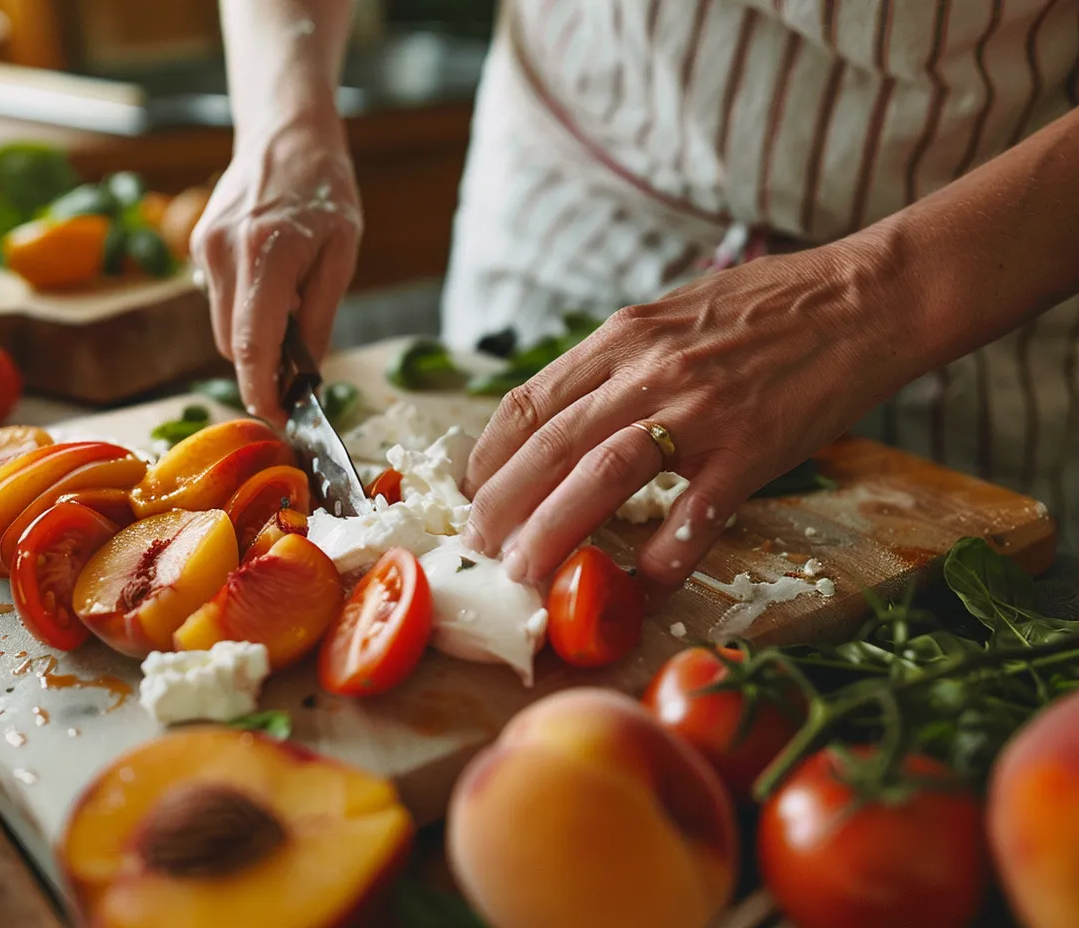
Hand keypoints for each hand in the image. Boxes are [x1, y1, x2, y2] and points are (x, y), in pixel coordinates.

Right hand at [192, 113, 361, 421]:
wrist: (286, 134)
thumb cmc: (325, 190)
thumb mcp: (342, 254)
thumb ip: (320, 315)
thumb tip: (306, 373)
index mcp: (266, 253)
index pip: (252, 343)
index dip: (262, 390)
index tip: (279, 416)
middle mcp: (225, 252)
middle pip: (233, 344)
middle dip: (262, 369)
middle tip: (298, 375)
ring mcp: (204, 248)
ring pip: (222, 328)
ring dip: (253, 340)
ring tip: (291, 315)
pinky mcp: (198, 246)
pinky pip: (219, 301)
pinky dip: (244, 311)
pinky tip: (271, 288)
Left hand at [460, 240, 915, 587]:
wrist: (865, 296)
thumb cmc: (768, 307)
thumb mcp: (672, 315)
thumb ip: (618, 362)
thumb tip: (569, 415)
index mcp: (622, 337)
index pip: (528, 402)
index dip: (488, 456)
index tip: (471, 495)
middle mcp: (648, 369)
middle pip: (550, 445)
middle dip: (501, 504)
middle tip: (477, 550)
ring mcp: (701, 409)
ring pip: (603, 474)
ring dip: (555, 530)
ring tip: (523, 574)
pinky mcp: (754, 447)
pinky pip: (697, 511)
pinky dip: (664, 555)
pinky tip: (641, 586)